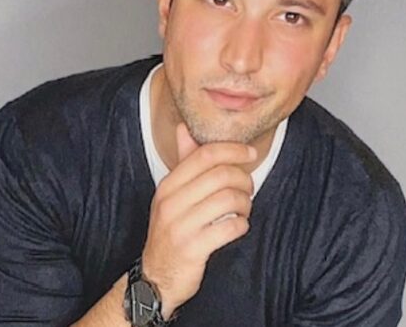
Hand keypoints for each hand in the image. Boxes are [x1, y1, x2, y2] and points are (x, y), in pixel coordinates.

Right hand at [141, 123, 256, 318]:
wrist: (156, 276)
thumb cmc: (170, 230)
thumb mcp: (171, 195)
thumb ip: (183, 163)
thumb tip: (183, 129)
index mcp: (168, 185)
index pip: (204, 155)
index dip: (232, 150)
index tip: (250, 153)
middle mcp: (171, 202)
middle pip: (221, 175)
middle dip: (243, 179)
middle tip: (247, 188)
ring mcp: (180, 226)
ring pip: (228, 200)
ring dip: (245, 203)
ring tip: (243, 209)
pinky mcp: (192, 249)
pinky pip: (230, 228)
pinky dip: (241, 225)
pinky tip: (239, 226)